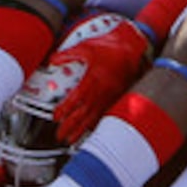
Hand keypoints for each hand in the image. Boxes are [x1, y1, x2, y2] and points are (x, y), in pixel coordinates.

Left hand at [32, 15, 157, 143]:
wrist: (133, 49)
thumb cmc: (112, 47)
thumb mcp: (86, 47)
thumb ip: (68, 55)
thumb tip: (53, 59)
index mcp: (93, 80)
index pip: (75, 100)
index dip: (64, 110)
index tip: (56, 117)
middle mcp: (101, 91)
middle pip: (82, 115)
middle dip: (69, 127)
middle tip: (60, 135)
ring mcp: (110, 97)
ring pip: (93, 118)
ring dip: (81, 131)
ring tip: (71, 139)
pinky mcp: (116, 99)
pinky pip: (104, 116)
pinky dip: (95, 125)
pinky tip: (89, 131)